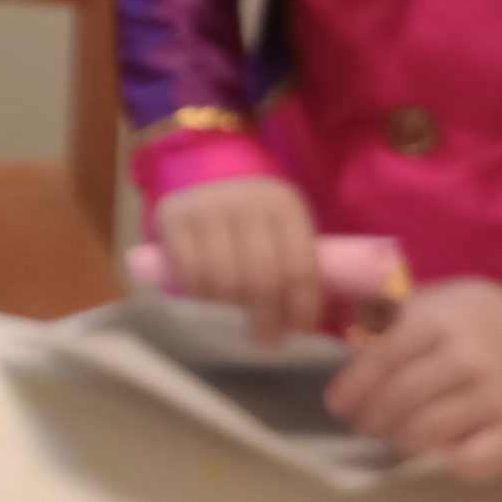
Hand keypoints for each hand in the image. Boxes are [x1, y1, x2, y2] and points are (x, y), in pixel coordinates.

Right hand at [152, 175, 322, 345]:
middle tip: (266, 338)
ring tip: (235, 315)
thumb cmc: (254, 208)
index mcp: (283, 205)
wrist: (203, 163)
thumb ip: (300, 263)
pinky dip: (201, 295)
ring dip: (231, 309)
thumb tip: (328, 322)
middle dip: (267, 319)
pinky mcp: (173, 218)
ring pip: (223, 282)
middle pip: (261, 280)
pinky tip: (209, 297)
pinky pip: (189, 274)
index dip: (302, 309)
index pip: (300, 270)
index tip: (299, 331)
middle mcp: (245, 203)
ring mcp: (206, 209)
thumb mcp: (284, 223)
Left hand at [327, 280, 501, 481]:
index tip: (337, 404)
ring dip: (402, 439)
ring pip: (427, 433)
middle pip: (400, 399)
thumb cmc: (493, 321)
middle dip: (372, 417)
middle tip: (364, 423)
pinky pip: (471, 463)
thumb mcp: (445, 297)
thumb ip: (397, 312)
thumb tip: (347, 327)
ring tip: (398, 435)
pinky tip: (446, 449)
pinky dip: (451, 461)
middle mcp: (467, 358)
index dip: (354, 386)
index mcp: (441, 319)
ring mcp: (497, 398)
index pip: (383, 358)